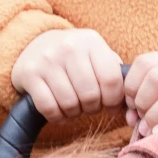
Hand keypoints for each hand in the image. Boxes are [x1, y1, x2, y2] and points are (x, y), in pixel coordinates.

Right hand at [10, 30, 124, 124]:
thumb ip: (114, 73)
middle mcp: (69, 47)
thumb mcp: (95, 54)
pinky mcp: (29, 74)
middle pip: (90, 94)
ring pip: (69, 103)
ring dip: (74, 113)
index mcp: (91, 41)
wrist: (33, 44)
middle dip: (92, 107)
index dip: (113, 100)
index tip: (109, 105)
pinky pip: (48, 107)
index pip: (111, 79)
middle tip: (89, 105)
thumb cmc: (73, 57)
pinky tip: (59, 111)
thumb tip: (128, 103)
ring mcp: (47, 60)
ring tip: (74, 107)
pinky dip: (56, 116)